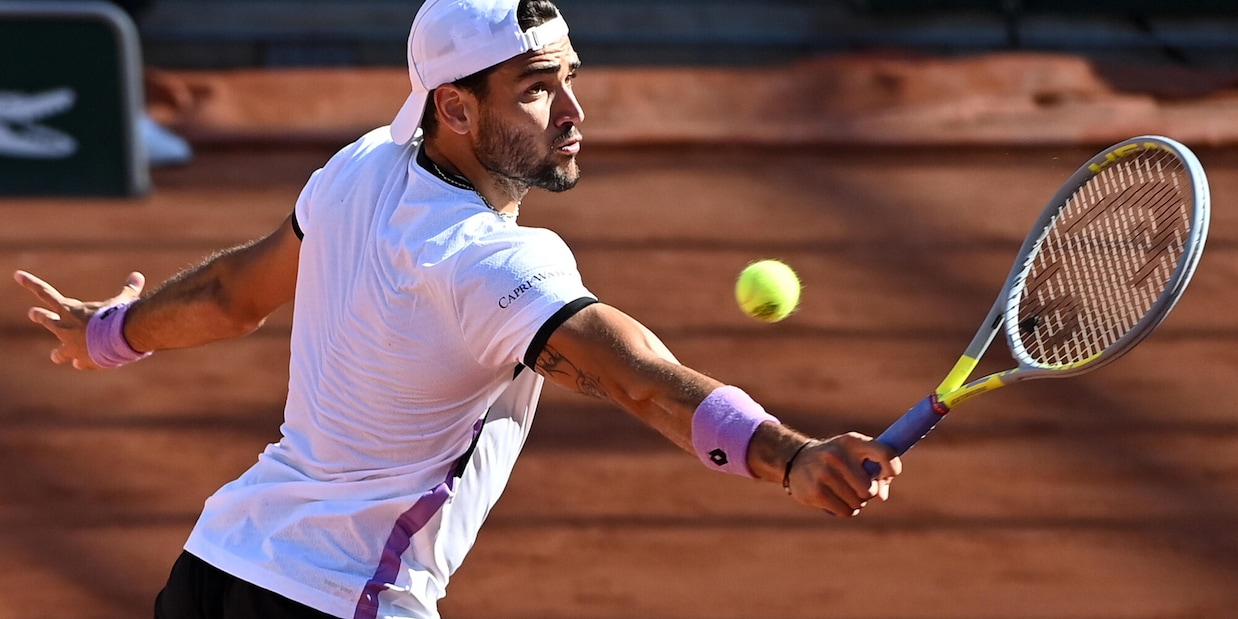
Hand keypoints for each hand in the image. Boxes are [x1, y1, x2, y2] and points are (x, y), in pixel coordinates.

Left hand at [13, 270, 144, 369]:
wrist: (122, 339)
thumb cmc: (120, 316)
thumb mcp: (124, 300)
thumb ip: (128, 289)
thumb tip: (137, 276)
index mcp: (71, 310)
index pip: (45, 293)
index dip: (30, 283)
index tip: (16, 275)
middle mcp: (65, 328)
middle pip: (46, 320)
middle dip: (39, 316)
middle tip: (32, 314)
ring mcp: (71, 347)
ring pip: (58, 352)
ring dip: (58, 353)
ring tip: (55, 356)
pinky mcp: (83, 361)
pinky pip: (79, 363)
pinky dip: (82, 362)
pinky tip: (83, 365)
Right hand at [785, 432, 900, 516]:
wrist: (795, 460)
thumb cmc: (836, 460)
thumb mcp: (854, 455)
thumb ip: (876, 472)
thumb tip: (882, 497)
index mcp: (852, 441)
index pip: (884, 453)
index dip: (892, 468)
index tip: (889, 475)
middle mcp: (837, 455)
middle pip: (870, 489)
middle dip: (868, 493)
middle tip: (857, 488)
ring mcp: (824, 473)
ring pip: (858, 502)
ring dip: (856, 503)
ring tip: (844, 493)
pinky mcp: (816, 491)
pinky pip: (845, 511)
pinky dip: (845, 510)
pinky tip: (836, 501)